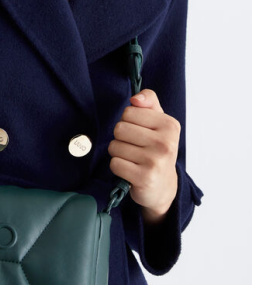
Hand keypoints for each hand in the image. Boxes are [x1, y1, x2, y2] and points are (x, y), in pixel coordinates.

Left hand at [108, 89, 179, 223]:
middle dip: (121, 138)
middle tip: (135, 147)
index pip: (129, 112)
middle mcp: (165, 143)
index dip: (129, 121)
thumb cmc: (157, 148)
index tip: (141, 132)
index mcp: (170, 125)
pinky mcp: (144, 178)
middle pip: (120, 128)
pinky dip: (118, 167)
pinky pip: (115, 163)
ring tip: (133, 159)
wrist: (164, 186)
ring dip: (119, 153)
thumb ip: (149, 101)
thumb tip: (135, 98)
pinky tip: (131, 170)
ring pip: (114, 146)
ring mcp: (155, 161)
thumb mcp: (158, 121)